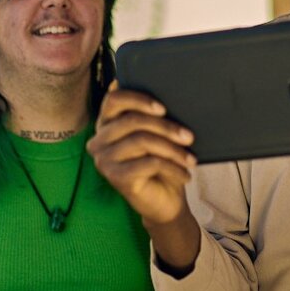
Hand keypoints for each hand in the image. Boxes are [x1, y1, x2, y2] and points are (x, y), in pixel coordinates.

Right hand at [87, 84, 202, 273]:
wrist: (164, 201)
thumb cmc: (162, 163)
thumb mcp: (159, 135)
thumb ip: (155, 115)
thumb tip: (168, 89)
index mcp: (107, 122)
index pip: (113, 99)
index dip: (138, 99)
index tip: (164, 108)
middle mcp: (99, 139)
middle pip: (132, 120)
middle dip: (165, 127)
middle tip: (189, 136)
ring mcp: (104, 159)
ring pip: (142, 141)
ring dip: (172, 150)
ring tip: (190, 159)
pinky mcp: (114, 177)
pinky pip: (148, 163)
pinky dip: (172, 167)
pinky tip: (185, 174)